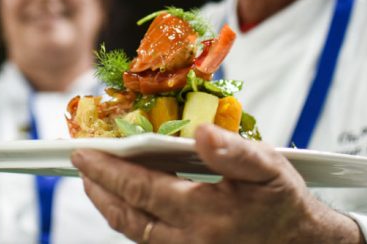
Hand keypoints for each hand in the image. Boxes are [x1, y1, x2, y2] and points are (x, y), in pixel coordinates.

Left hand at [71, 124, 363, 242]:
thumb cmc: (285, 205)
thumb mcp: (268, 170)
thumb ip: (233, 151)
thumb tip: (199, 132)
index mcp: (203, 215)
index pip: (140, 189)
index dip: (107, 170)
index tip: (82, 152)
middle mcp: (188, 241)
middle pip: (127, 216)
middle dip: (99, 189)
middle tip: (80, 165)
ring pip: (135, 232)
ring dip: (111, 205)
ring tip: (96, 182)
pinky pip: (150, 240)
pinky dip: (132, 218)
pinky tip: (130, 201)